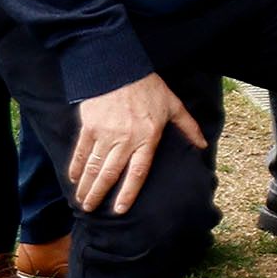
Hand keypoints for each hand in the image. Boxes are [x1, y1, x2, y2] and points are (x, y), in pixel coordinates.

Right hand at [69, 73, 205, 213]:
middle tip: (91, 210)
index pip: (137, 172)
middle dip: (99, 195)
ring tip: (82, 201)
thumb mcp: (173, 105)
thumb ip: (188, 127)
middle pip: (109, 174)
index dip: (128, 193)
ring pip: (92, 167)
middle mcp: (124, 139)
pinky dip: (75, 167)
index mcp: (147, 137)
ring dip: (86, 186)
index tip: (120, 210)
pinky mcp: (89, 126)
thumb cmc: (149, 87)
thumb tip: (203, 146)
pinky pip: (80, 152)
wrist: (119, 66)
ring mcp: (104, 134)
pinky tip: (73, 179)